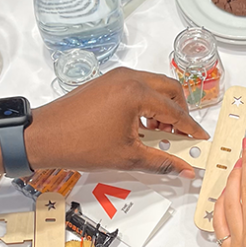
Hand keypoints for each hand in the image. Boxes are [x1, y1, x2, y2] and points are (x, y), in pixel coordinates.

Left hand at [25, 67, 208, 176]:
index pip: (176, 110)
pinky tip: (140, 125)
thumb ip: (161, 162)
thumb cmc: (80, 144)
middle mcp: (129, 78)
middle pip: (170, 89)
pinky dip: (146, 102)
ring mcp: (116, 76)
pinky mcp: (106, 81)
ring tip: (158, 133)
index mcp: (137, 93)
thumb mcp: (127, 158)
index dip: (191, 127)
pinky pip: (137, 87)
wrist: (45, 136)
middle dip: (180, 112)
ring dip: (163, 107)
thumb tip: (184, 170)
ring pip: (154, 86)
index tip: (200, 138)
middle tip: (181, 135)